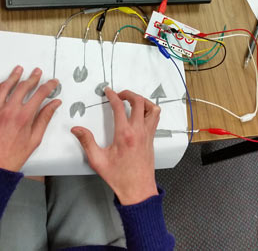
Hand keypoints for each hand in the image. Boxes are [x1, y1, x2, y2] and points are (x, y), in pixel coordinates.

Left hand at [0, 66, 60, 171]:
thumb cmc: (12, 155)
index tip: (52, 83)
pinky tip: (2, 84)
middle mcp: (9, 111)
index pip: (40, 94)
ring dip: (13, 77)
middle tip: (37, 72)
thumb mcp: (34, 139)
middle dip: (32, 77)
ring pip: (5, 87)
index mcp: (24, 117)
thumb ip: (44, 118)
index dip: (48, 85)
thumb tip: (54, 104)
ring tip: (18, 70)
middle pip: (23, 87)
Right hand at [72, 87, 159, 204]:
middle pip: (138, 101)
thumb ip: (86, 142)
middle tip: (119, 94)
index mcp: (124, 134)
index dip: (112, 95)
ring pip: (152, 108)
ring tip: (132, 101)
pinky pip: (155, 118)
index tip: (108, 91)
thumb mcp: (98, 160)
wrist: (137, 190)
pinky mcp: (152, 138)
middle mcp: (138, 131)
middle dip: (128, 93)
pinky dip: (149, 110)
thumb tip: (76, 129)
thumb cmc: (118, 177)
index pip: (119, 107)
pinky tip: (140, 113)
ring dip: (142, 100)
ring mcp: (147, 134)